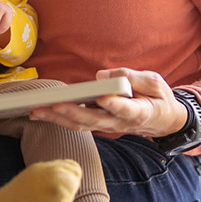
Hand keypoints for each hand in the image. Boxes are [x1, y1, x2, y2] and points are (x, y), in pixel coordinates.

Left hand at [29, 68, 189, 137]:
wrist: (163, 120)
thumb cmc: (159, 98)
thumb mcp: (154, 81)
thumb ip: (130, 77)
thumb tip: (101, 75)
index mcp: (139, 111)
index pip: (126, 110)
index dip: (114, 105)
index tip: (103, 98)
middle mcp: (120, 122)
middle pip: (94, 120)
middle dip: (72, 112)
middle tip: (54, 104)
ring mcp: (108, 126)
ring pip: (81, 125)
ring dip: (58, 119)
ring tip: (37, 110)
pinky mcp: (99, 124)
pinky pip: (77, 124)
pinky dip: (58, 119)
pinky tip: (41, 113)